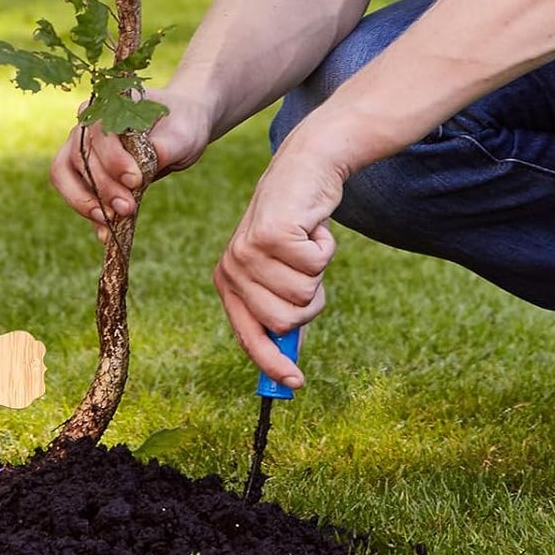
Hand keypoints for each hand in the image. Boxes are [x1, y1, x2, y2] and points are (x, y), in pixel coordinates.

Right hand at [49, 91, 211, 243]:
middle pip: (79, 156)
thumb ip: (165, 147)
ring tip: (111, 222)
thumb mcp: (182, 135)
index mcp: (109, 105)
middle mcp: (87, 125)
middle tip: (127, 208)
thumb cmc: (180, 127)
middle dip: (103, 187)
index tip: (136, 180)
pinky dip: (87, 213)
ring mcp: (80, 148)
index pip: (98, 132)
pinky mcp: (84, 173)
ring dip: (86, 201)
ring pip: (65, 174)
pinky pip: (74, 192)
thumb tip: (147, 168)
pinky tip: (105, 233)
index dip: (113, 158)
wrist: (180, 130)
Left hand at [212, 134, 343, 388]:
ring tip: (307, 245)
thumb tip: (289, 370)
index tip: (295, 383)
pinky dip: (325, 249)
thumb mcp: (281, 272)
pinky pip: (315, 267)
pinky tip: (312, 229)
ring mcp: (249, 252)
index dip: (272, 363)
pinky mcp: (272, 234)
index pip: (249, 336)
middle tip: (307, 269)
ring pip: (304, 295)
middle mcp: (232, 269)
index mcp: (228, 283)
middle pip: (286, 322)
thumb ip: (282, 314)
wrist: (302, 170)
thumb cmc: (295, 228)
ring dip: (318, 272)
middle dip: (310, 301)